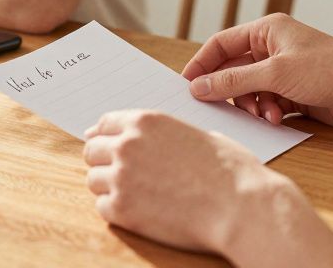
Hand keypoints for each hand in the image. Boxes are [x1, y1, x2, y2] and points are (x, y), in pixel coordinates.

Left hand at [82, 110, 306, 258]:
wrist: (239, 206)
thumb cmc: (230, 171)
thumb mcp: (197, 135)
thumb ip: (163, 135)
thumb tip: (150, 140)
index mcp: (146, 121)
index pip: (105, 123)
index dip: (104, 136)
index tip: (104, 145)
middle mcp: (127, 145)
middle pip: (92, 150)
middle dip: (104, 161)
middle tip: (120, 174)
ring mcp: (121, 177)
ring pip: (94, 179)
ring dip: (109, 187)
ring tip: (136, 195)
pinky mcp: (122, 209)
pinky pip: (102, 207)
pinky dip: (116, 210)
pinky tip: (139, 211)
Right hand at [183, 14, 332, 132]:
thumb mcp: (276, 75)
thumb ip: (233, 82)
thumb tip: (198, 86)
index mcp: (268, 30)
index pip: (221, 44)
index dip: (202, 64)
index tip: (185, 86)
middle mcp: (274, 48)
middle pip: (234, 70)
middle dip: (229, 91)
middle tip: (219, 109)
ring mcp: (285, 73)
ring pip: (250, 92)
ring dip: (252, 106)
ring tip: (266, 115)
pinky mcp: (296, 95)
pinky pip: (268, 105)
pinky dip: (268, 114)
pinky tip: (279, 120)